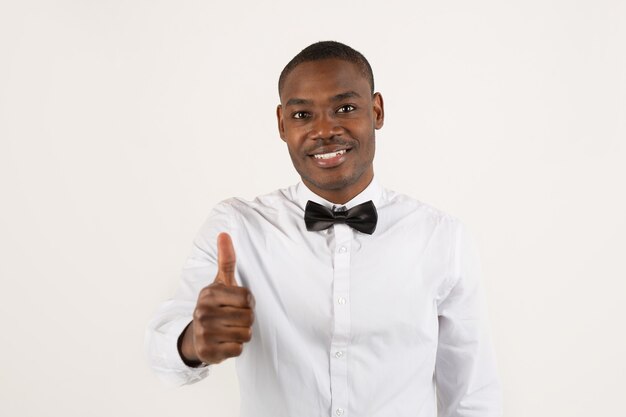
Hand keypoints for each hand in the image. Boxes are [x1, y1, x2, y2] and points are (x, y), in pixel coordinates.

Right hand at [180, 233, 254, 364]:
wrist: (196, 336)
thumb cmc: (215, 305)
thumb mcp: (220, 282)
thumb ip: (226, 260)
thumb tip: (224, 234)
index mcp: (209, 294)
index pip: (248, 298)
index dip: (248, 303)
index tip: (237, 304)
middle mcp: (203, 312)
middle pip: (248, 317)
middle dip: (246, 320)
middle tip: (233, 319)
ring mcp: (204, 333)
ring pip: (245, 334)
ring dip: (242, 334)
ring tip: (229, 330)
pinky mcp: (207, 352)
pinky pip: (238, 349)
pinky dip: (235, 347)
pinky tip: (224, 342)